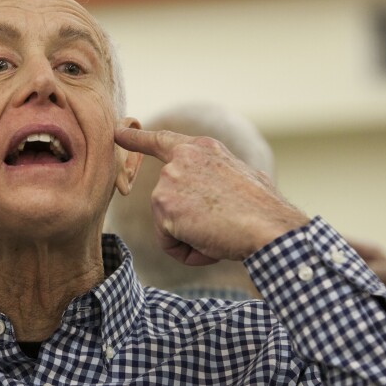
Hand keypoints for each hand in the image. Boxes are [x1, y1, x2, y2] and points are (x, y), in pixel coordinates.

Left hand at [114, 127, 307, 265]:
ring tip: (220, 231)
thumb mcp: (244, 177)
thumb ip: (217, 176)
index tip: (116, 133)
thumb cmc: (265, 209)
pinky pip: (169, 245)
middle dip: (190, 221)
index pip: (161, 142)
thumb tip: (223, 187)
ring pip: (169, 226)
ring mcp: (169, 181)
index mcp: (201, 149)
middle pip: (167, 203)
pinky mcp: (163, 206)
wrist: (269, 227)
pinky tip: (211, 243)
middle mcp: (180, 159)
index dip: (137, 140)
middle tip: (223, 222)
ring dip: (192, 238)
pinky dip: (189, 253)